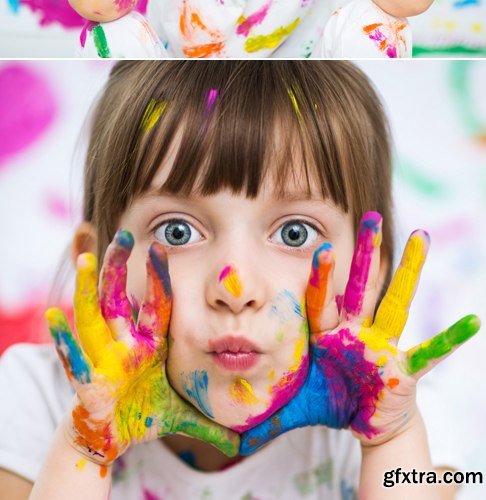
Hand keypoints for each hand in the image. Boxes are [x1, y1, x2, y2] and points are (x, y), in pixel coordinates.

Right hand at [47, 229, 238, 465]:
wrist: (110, 436)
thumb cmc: (143, 414)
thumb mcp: (180, 414)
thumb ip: (209, 424)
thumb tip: (242, 440)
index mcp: (147, 344)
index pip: (156, 305)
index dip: (158, 278)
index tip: (161, 247)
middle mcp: (122, 344)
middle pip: (118, 297)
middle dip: (118, 266)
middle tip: (123, 235)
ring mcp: (102, 359)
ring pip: (92, 316)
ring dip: (88, 288)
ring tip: (85, 259)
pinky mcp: (86, 382)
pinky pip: (74, 358)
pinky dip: (64, 340)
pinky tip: (53, 317)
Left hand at [240, 212, 478, 453]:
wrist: (364, 420)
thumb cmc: (330, 399)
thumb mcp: (296, 402)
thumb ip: (268, 407)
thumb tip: (231, 423)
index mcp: (328, 334)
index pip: (322, 301)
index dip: (321, 277)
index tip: (318, 248)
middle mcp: (356, 331)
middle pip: (360, 288)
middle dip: (365, 254)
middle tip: (370, 216)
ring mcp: (382, 346)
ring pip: (395, 304)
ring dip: (408, 272)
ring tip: (421, 237)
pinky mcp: (403, 368)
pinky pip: (430, 354)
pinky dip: (450, 339)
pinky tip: (472, 323)